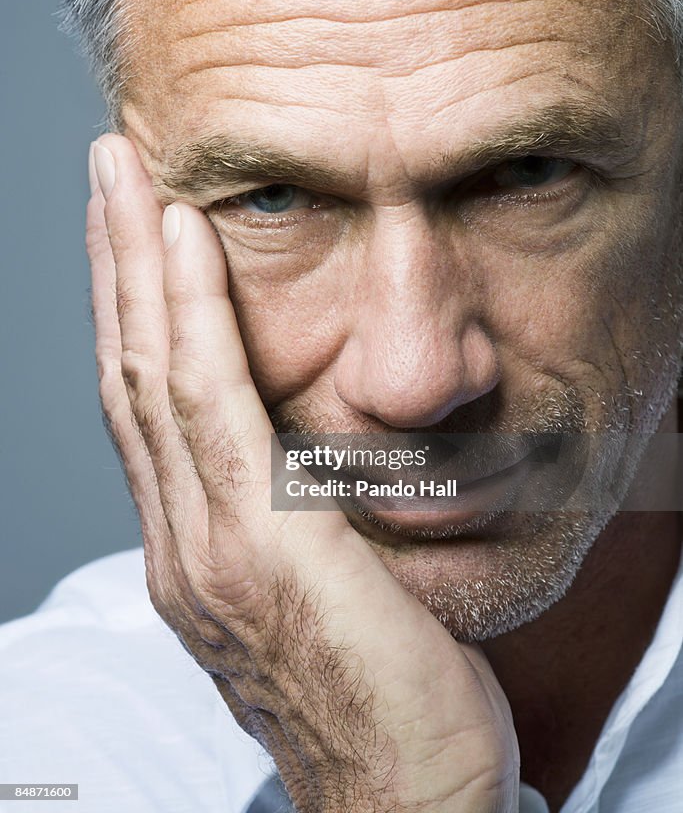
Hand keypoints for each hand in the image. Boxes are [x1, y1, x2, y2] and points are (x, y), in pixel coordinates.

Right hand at [87, 133, 519, 812]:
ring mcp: (206, 545)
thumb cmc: (382, 696)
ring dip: (135, 264)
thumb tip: (303, 456)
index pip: (147, 405)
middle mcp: (180, 542)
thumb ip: (289, 521)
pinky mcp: (257, 546)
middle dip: (114, 263)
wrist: (407, 797)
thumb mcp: (320, 593)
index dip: (130, 309)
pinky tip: (184, 242)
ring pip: (151, 373)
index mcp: (193, 550)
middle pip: (129, 373)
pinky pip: (211, 405)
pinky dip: (191, 315)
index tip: (133, 228)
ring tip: (127, 176)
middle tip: (108, 170)